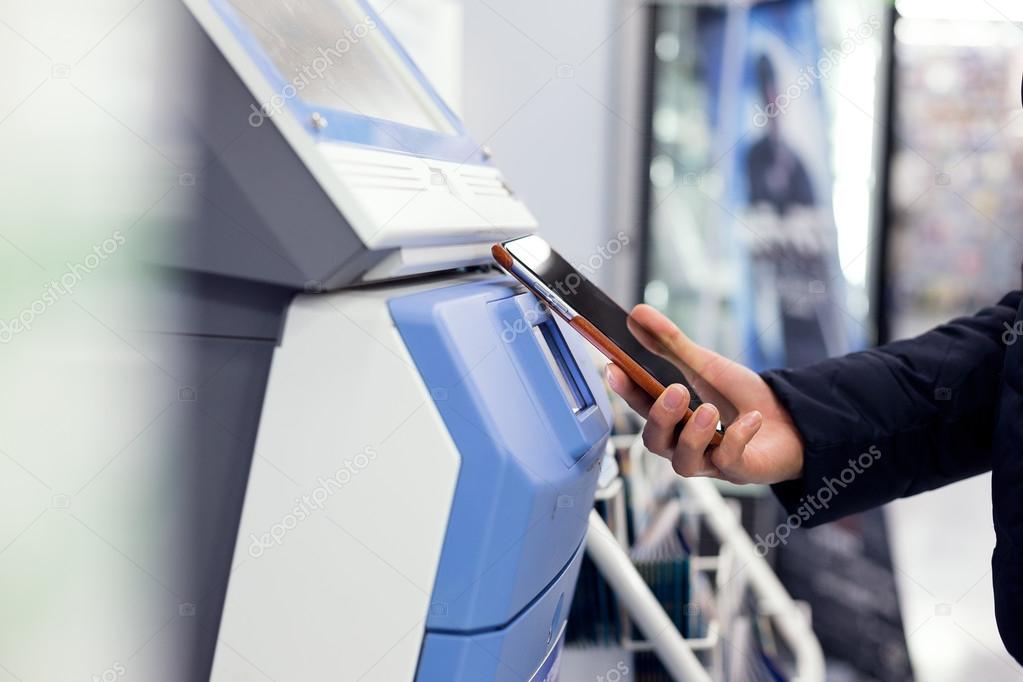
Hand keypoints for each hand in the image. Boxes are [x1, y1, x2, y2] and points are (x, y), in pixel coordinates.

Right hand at [605, 304, 803, 484]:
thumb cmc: (742, 398)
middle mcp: (684, 444)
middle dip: (661, 417)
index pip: (640, 406)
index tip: (614, 368)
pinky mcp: (738, 471)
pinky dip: (737, 438)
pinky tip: (751, 419)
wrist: (792, 418)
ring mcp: (710, 461)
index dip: (625, 390)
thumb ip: (670, 344)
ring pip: (683, 462)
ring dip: (694, 434)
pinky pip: (728, 461)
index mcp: (673, 418)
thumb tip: (637, 315)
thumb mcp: (705, 364)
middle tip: (677, 392)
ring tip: (711, 410)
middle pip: (654, 442)